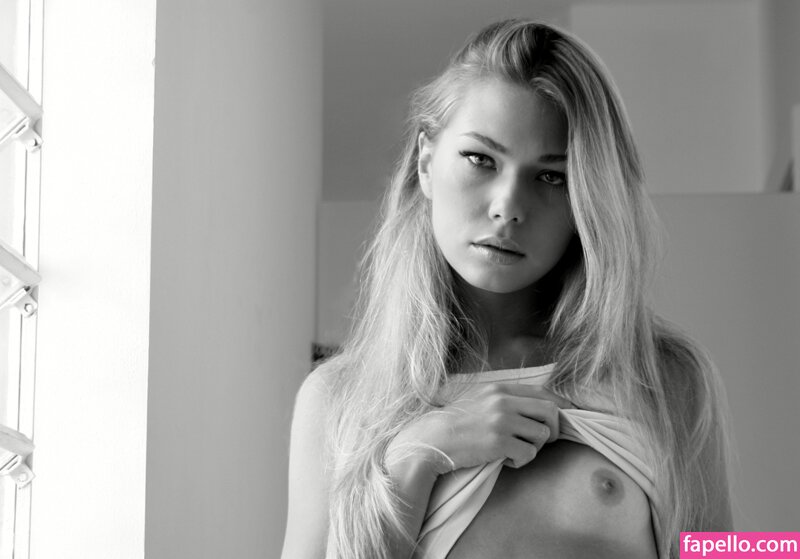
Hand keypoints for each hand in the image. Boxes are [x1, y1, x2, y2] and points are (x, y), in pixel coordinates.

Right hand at [387, 383, 574, 475]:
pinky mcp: (498, 442)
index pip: (543, 392)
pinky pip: (529, 453)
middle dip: (554, 429)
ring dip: (535, 447)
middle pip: (551, 410)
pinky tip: (506, 460)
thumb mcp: (481, 399)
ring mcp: (501, 420)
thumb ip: (506, 399)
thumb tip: (540, 406)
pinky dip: (522, 460)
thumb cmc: (457, 423)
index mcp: (500, 388)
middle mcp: (503, 401)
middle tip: (541, 441)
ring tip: (516, 450)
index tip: (566, 418)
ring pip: (543, 434)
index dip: (560, 406)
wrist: (432, 440)